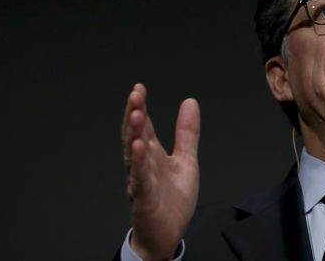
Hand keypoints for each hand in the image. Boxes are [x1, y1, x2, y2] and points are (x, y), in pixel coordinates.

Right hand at [121, 83, 199, 260]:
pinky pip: (139, 179)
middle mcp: (143, 165)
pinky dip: (138, 164)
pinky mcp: (143, 199)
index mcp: (152, 155)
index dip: (142, 107)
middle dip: (135, 115)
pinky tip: (137, 148)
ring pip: (134, 155)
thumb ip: (187, 133)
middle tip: (135, 94)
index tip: (139, 87)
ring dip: (135, 134)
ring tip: (137, 114)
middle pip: (136, 136)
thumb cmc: (172, 200)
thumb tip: (190, 102)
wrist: (168, 235)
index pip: (146, 127)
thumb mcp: (186, 161)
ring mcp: (141, 181)